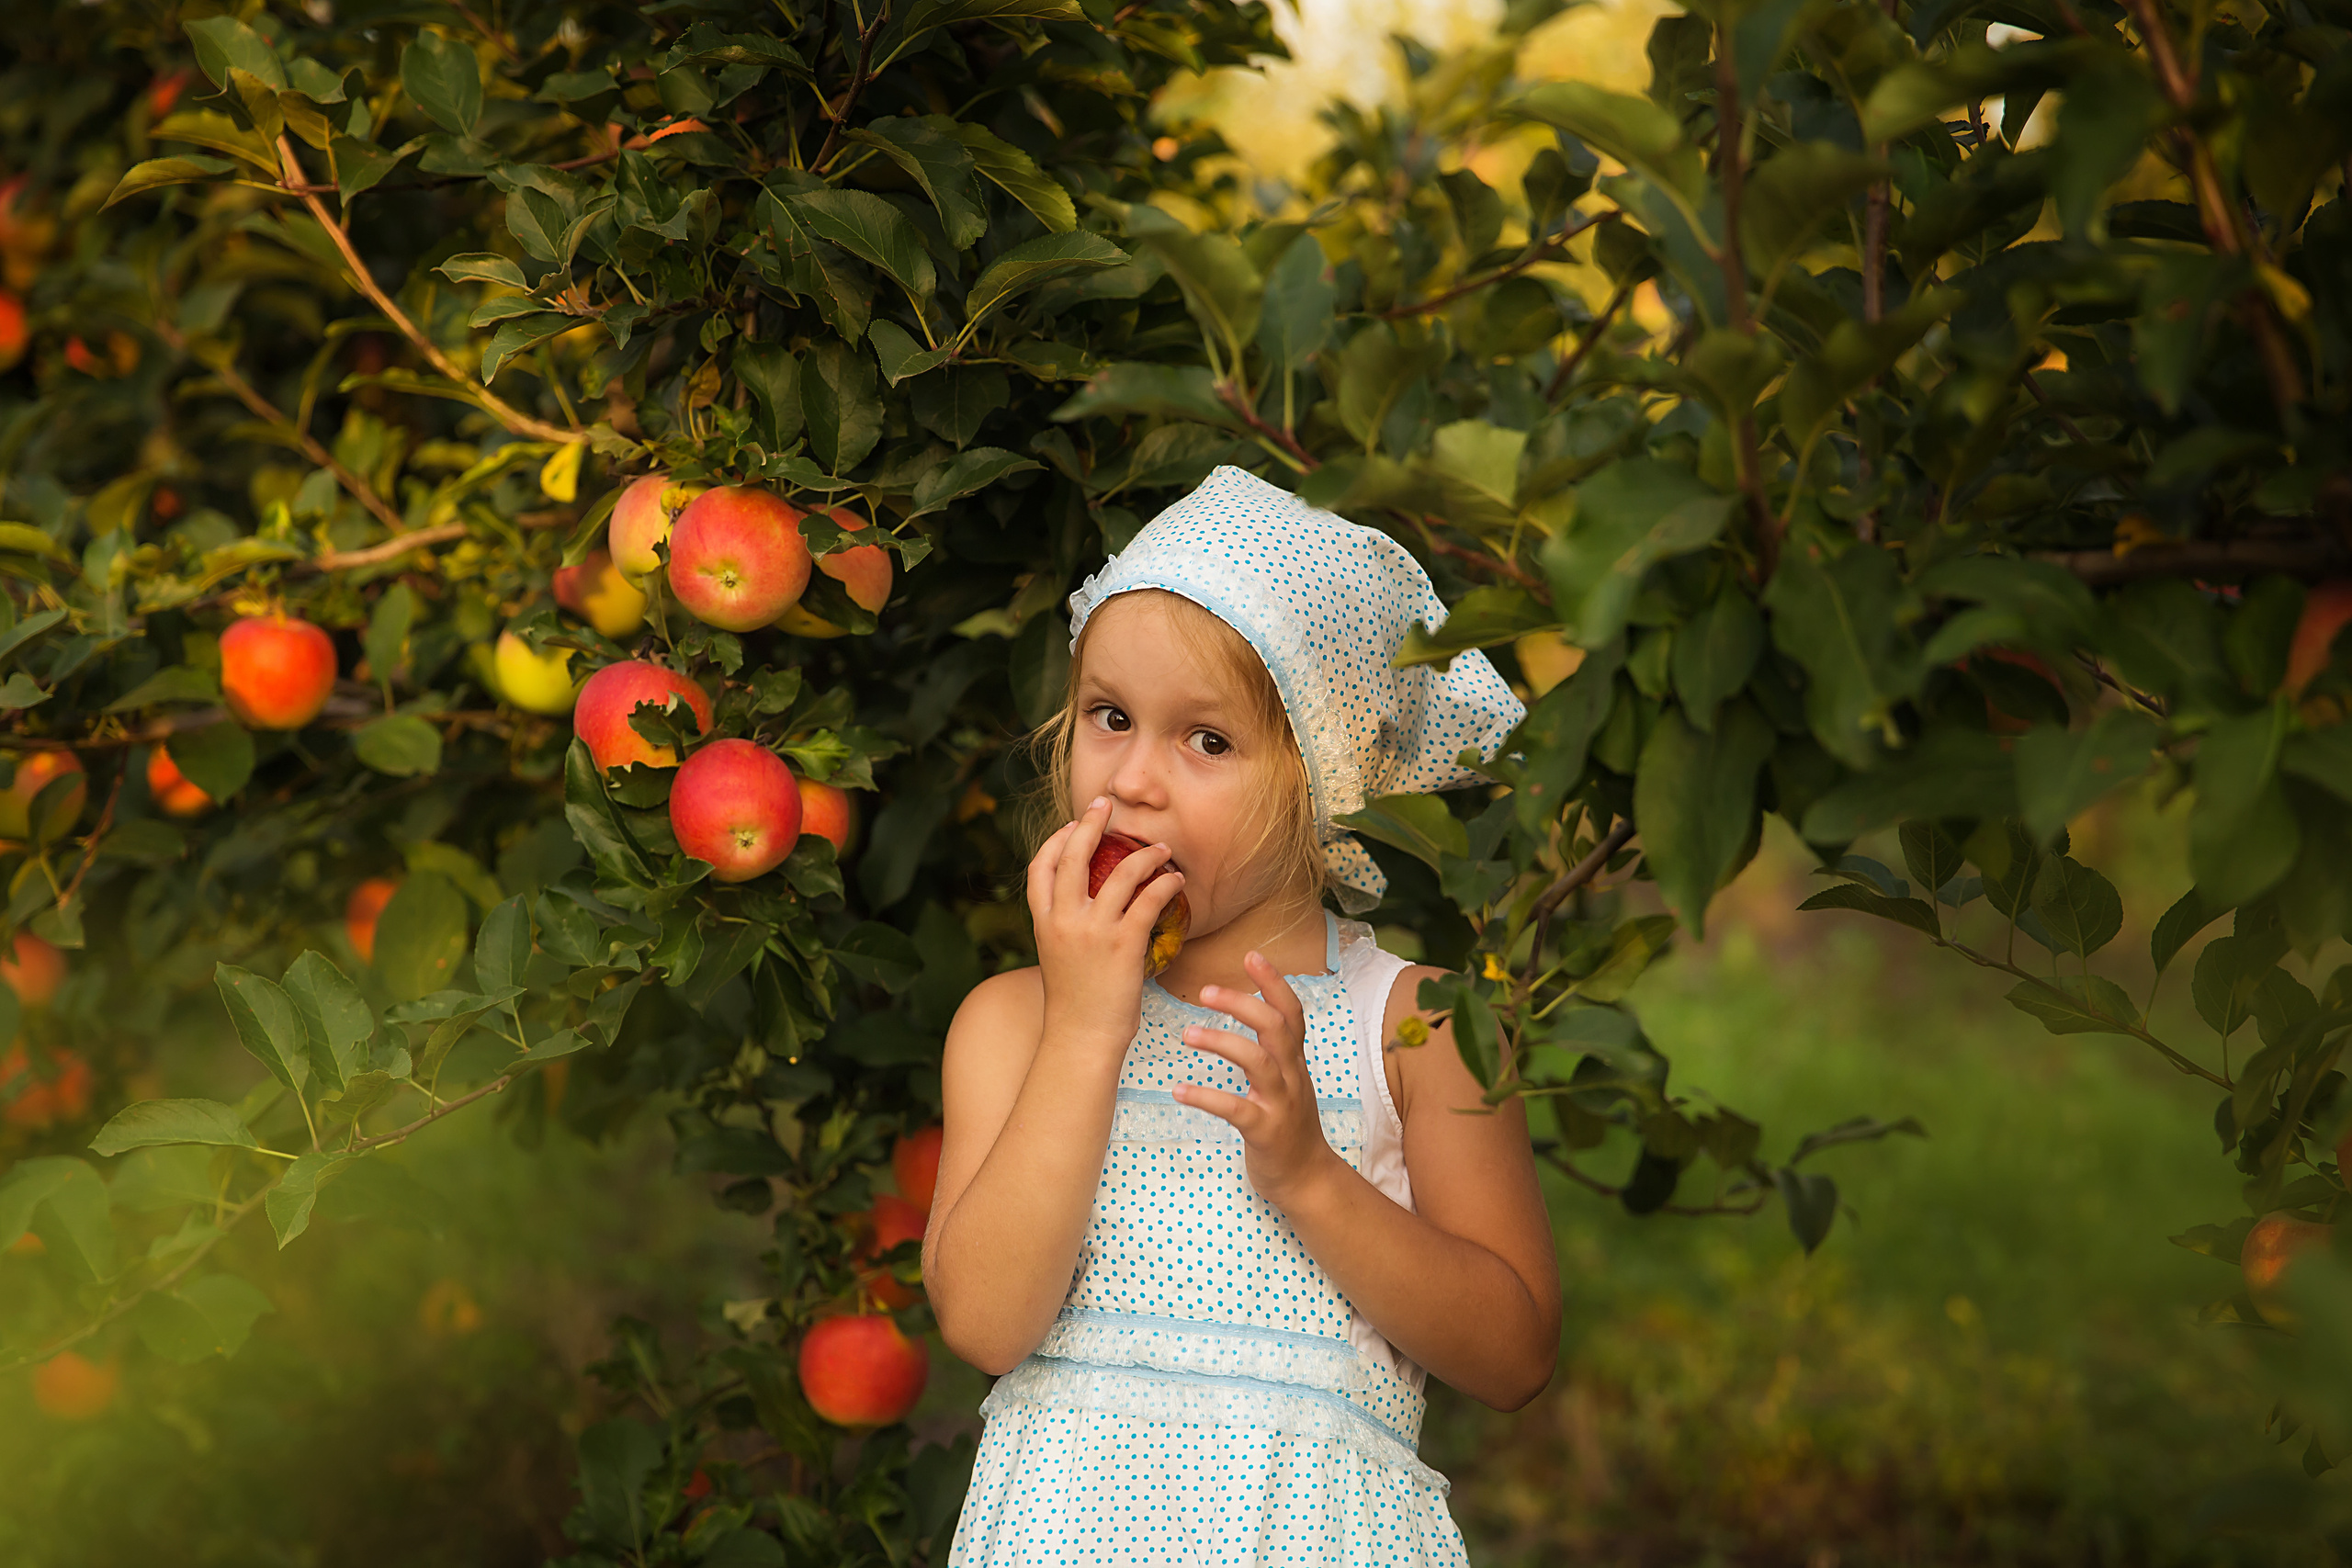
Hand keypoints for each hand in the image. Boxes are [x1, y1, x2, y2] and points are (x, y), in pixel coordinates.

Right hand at [1028, 797, 1184, 1052]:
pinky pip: (1148, 900)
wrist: (1081, 1040)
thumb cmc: (1075, 1005)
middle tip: (1106, 805)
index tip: (1073, 826)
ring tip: (1161, 849)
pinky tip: (1177, 881)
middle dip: (1090, 824)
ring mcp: (1093, 931)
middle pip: (1073, 856)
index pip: (1040, 868)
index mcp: (1043, 923)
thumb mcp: (1057, 960)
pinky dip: (1166, 885)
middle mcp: (1063, 921)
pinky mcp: (1123, 945)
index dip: (1056, 841)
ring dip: (1144, 855)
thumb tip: (1085, 910)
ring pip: (1119, 873)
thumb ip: (1065, 930)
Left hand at [1174, 952, 1346, 1209]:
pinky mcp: (1266, 1132)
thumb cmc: (1287, 1124)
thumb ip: (1269, 1048)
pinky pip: (1236, 1109)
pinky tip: (1179, 1091)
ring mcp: (1281, 1104)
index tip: (1250, 955)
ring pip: (1258, 1062)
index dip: (1273, 983)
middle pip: (1276, 1028)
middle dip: (1243, 1004)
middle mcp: (1292, 1076)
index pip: (1291, 1012)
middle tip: (1205, 991)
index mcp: (1294, 1061)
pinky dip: (1207, 1097)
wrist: (1307, 1179)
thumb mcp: (1286, 1080)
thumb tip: (1242, 1008)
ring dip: (1222, 1042)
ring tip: (1187, 1034)